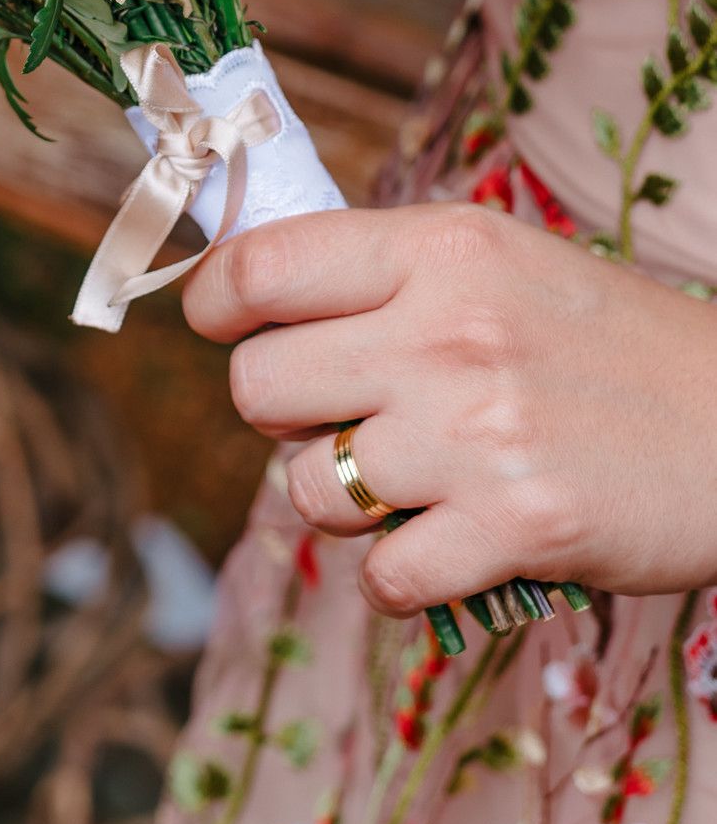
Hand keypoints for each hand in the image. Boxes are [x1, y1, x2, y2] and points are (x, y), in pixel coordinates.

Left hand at [183, 201, 716, 611]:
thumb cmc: (606, 343)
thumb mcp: (497, 261)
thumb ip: (382, 270)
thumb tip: (244, 291)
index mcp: (441, 248)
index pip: (260, 266)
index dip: (217, 303)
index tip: (226, 324)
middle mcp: (446, 332)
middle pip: (258, 384)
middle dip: (283, 412)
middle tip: (344, 416)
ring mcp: (474, 435)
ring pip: (306, 487)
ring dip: (341, 498)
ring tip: (410, 481)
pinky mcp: (510, 530)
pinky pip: (377, 576)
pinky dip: (398, 575)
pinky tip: (445, 543)